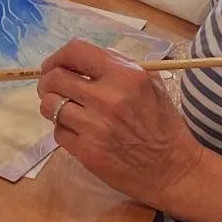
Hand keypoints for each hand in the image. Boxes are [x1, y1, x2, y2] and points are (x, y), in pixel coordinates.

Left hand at [38, 40, 204, 209]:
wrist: (173, 170)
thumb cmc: (164, 125)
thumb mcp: (151, 85)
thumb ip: (119, 66)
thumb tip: (83, 59)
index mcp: (126, 75)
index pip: (76, 51)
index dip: (58, 56)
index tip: (53, 65)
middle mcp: (108, 98)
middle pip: (55, 78)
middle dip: (47, 82)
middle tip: (53, 88)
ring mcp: (95, 127)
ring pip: (50, 106)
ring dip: (53, 106)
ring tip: (67, 110)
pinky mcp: (87, 152)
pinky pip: (58, 132)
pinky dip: (65, 130)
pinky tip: (80, 132)